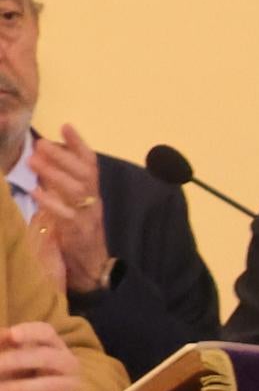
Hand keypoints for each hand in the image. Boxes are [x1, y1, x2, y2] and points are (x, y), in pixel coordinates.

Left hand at [2, 322, 84, 390]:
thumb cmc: (24, 373)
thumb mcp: (14, 356)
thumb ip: (4, 344)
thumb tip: (4, 336)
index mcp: (55, 346)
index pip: (47, 333)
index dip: (30, 332)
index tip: (11, 335)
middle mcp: (69, 364)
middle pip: (47, 357)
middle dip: (17, 361)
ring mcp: (72, 388)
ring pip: (49, 386)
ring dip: (19, 387)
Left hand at [29, 126, 113, 290]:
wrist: (91, 264)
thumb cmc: (77, 230)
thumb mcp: (73, 203)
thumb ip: (62, 183)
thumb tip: (43, 159)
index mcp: (92, 191)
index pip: (90, 163)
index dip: (79, 144)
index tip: (65, 126)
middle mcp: (93, 200)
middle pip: (84, 173)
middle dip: (63, 156)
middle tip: (40, 143)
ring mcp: (88, 216)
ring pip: (77, 190)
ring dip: (55, 174)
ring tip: (34, 161)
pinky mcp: (79, 232)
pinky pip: (66, 214)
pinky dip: (50, 201)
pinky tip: (36, 191)